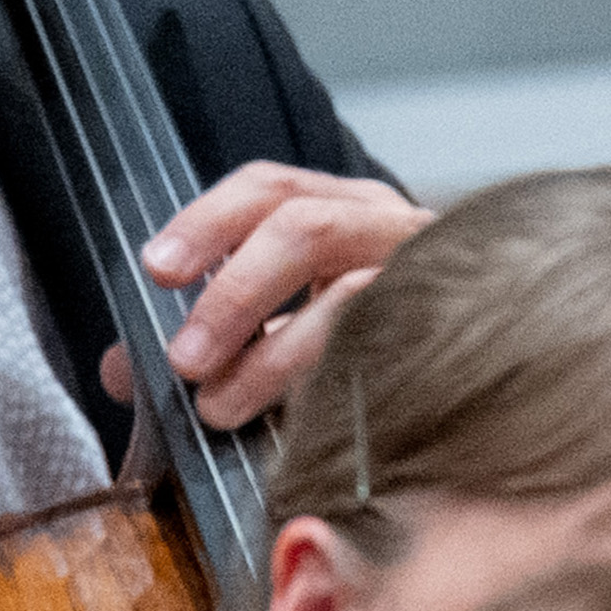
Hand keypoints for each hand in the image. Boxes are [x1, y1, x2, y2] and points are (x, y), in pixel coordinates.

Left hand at [141, 164, 429, 431]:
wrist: (490, 368)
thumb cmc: (370, 341)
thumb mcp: (279, 322)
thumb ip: (204, 337)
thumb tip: (120, 372)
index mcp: (345, 208)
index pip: (271, 189)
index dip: (206, 223)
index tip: (158, 272)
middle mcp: (392, 226)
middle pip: (305, 227)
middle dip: (232, 293)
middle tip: (182, 360)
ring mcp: (430, 274)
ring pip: (348, 293)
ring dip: (271, 353)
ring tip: (219, 407)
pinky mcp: (454, 329)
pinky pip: (387, 350)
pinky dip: (327, 384)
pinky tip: (295, 421)